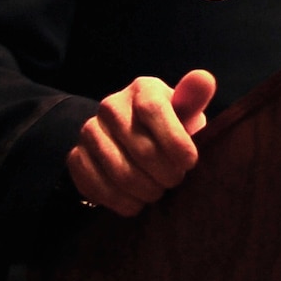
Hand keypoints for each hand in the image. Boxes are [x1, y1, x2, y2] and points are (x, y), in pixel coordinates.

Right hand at [66, 69, 216, 216]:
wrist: (130, 139)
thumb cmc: (168, 126)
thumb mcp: (185, 111)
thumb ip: (194, 98)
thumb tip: (204, 79)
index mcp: (142, 88)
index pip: (154, 110)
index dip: (174, 141)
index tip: (190, 162)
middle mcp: (111, 105)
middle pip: (142, 149)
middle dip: (166, 174)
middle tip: (176, 181)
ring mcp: (89, 131)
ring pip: (121, 173)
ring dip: (146, 191)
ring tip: (158, 191)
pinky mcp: (75, 156)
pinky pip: (98, 186)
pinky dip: (122, 201)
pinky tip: (136, 201)